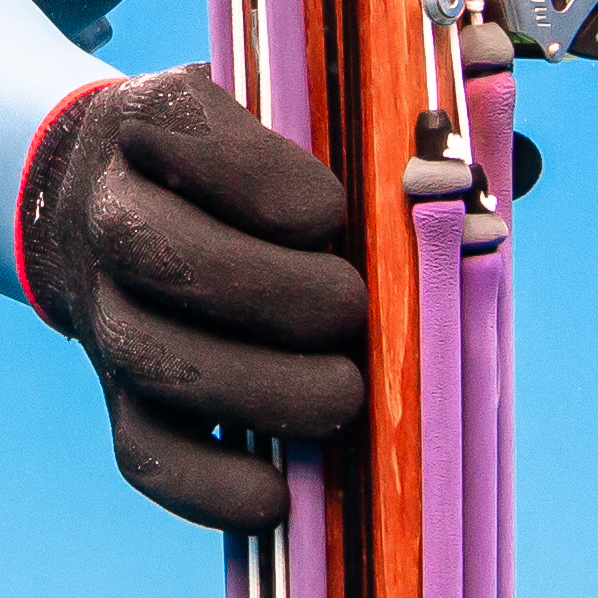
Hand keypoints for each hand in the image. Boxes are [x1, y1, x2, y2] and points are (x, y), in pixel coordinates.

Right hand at [16, 68, 367, 531]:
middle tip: (351, 311)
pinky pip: (144, 451)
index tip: (330, 211)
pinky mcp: (117, 393)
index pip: (181, 132)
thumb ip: (381, 113)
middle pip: (160, 253)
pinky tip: (279, 493)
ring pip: (154, 358)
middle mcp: (110, 212)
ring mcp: (105, 310)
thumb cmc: (245, 159)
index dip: (262, 181)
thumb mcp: (286, 104)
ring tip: (344, 395)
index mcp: (151, 122)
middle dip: (272, 294)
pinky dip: (210, 484)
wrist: (114, 203)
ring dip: (259, 389)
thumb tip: (491, 130)